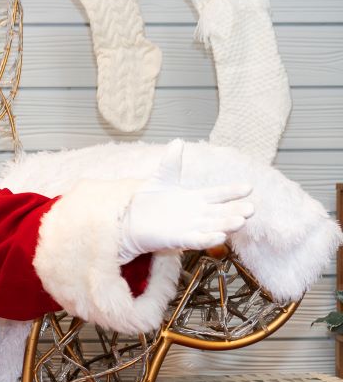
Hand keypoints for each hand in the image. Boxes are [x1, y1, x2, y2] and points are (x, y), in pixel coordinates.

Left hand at [118, 140, 254, 261]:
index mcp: (196, 199)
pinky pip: (196, 240)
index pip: (218, 194)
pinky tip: (219, 236)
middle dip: (236, 211)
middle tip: (251, 209)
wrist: (130, 219)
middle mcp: (197, 214)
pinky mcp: (179, 239)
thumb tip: (178, 141)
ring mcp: (190, 228)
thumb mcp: (162, 178)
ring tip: (240, 222)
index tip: (248, 187)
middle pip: (221, 213)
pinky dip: (208, 239)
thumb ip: (171, 161)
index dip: (232, 192)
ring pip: (213, 226)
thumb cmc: (148, 201)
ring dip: (227, 225)